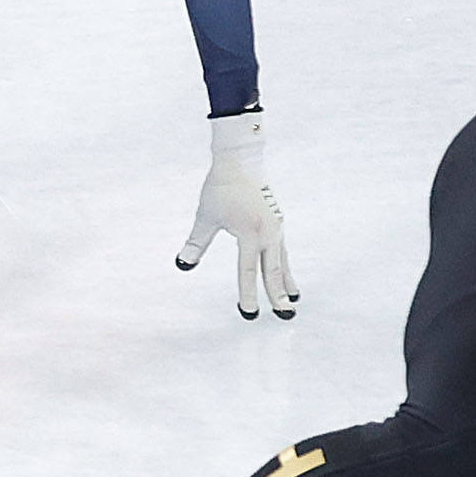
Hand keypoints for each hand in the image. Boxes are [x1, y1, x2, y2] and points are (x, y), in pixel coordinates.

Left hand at [176, 108, 296, 317]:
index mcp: (249, 233)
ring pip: (282, 262)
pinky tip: (286, 277)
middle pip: (273, 271)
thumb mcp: (205, 217)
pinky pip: (282, 251)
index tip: (249, 314)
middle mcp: (268, 233)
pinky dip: (285, 266)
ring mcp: (276, 228)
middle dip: (277, 295)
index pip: (247, 271)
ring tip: (293, 301)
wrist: (240, 160)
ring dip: (286, 282)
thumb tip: (182, 265)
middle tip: (285, 316)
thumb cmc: (220, 188)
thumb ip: (196, 243)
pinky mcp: (277, 223)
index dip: (247, 295)